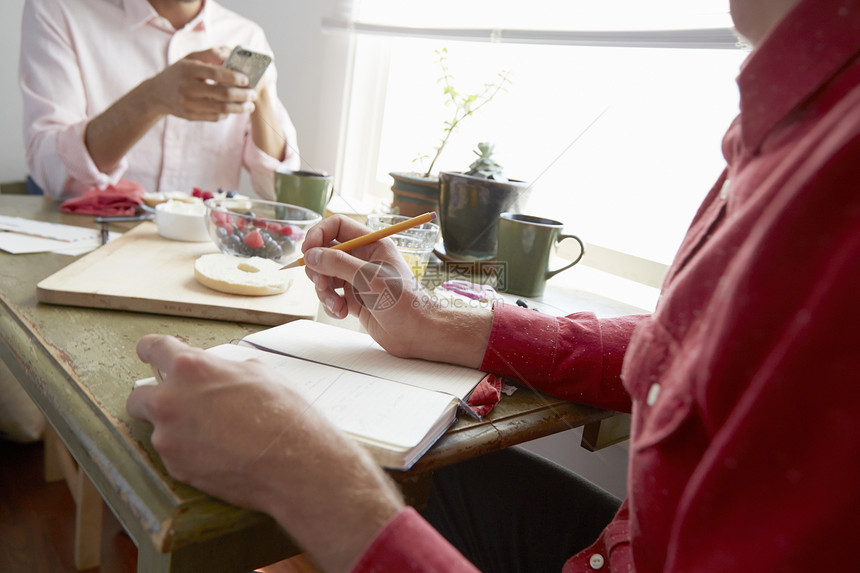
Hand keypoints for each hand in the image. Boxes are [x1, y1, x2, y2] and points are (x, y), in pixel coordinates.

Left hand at [126, 334, 402, 572]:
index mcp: (190, 368)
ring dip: (176, 428)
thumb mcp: (257, 373)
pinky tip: (218, 453)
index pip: (154, 349)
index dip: (150, 350)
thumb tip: (218, 374)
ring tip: (213, 435)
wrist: (294, 462)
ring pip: (159, 428)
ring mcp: (169, 437)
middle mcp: (170, 401)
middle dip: (153, 397)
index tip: (148, 353)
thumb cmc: (282, 414)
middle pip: (139, 396)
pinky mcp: (176, 467)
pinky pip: (174, 454)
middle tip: (177, 403)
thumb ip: (224, 370)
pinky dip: (189, 452)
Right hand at [145, 47, 257, 120]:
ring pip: (221, 109)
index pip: (215, 74)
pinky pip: (214, 117)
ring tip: (250, 105)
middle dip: (242, 95)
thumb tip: (232, 52)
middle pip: (222, 94)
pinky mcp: (190, 116)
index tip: (247, 80)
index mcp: (188, 70)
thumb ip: (211, 54)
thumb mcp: (190, 58)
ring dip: (239, 108)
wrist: (157, 94)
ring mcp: (188, 104)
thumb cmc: (179, 72)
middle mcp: (187, 87)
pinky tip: (234, 109)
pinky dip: (227, 113)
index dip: (233, 77)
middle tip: (253, 94)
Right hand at [301, 215, 492, 366]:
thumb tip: (311, 255)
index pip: (337, 226)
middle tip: (322, 284)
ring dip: (324, 291)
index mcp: (372, 244)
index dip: (318, 235)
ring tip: (336, 305)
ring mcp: (357, 279)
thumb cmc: (403, 301)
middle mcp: (363, 259)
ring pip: (325, 276)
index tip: (306, 251)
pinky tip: (341, 313)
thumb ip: (338, 263)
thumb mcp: (368, 277)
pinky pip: (331, 296)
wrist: (418, 333)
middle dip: (318, 269)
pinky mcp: (354, 300)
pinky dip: (330, 305)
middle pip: (325, 252)